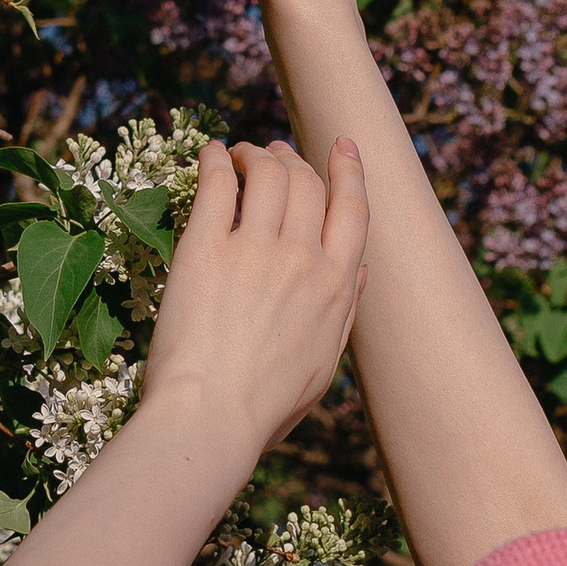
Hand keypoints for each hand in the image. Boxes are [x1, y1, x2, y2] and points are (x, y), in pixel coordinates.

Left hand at [140, 136, 369, 460]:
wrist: (210, 420)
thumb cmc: (263, 407)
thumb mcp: (322, 364)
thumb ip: (344, 312)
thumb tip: (361, 273)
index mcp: (336, 288)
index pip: (353, 209)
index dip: (349, 170)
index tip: (342, 145)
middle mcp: (303, 260)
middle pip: (308, 184)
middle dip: (294, 159)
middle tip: (274, 153)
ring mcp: (254, 251)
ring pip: (269, 175)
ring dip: (257, 154)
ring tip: (240, 154)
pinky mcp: (205, 250)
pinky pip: (218, 185)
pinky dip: (217, 160)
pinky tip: (212, 154)